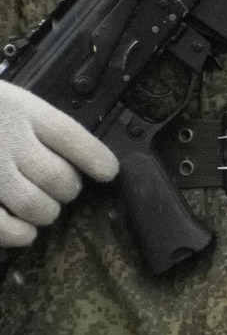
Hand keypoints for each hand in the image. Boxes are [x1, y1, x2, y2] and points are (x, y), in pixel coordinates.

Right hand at [0, 82, 114, 247]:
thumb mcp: (2, 99)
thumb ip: (26, 121)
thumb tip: (66, 154)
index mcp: (20, 110)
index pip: (72, 136)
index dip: (96, 158)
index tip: (108, 171)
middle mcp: (8, 141)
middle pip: (59, 176)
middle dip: (68, 190)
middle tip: (64, 191)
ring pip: (37, 204)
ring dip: (47, 212)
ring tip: (45, 211)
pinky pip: (2, 226)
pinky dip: (18, 234)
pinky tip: (24, 233)